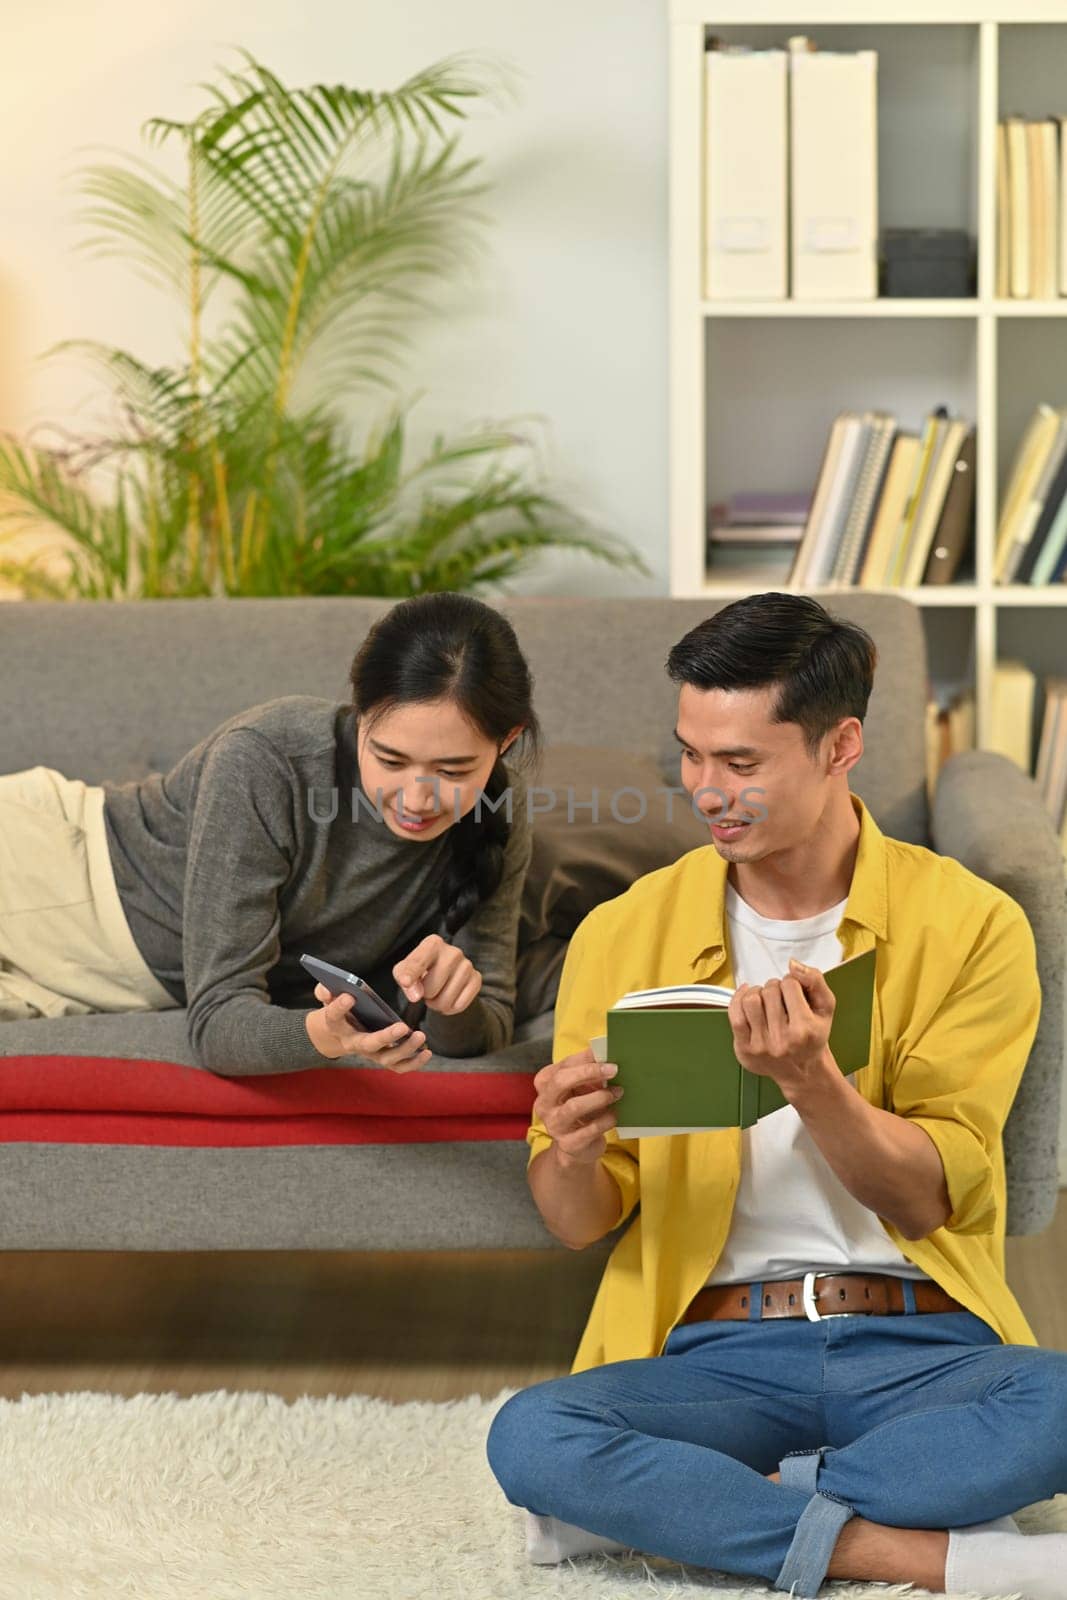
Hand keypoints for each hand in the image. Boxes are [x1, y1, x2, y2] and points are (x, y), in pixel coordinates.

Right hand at [306, 983, 431, 1072]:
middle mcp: (353, 1043)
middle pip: (367, 1044)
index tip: (349, 996)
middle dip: (385, 1037)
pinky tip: (427, 1052)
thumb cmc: (339, 1011)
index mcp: (336, 1026)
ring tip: (420, 1035)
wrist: (338, 1035)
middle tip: (402, 1026)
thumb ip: (325, 991)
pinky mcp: (383, 1059)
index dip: (339, 1007)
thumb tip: (329, 989)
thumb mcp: (328, 998)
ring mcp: (370, 1053)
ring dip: (405, 1049)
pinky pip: (399, 1066)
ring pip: (387, 1058)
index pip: (334, 1017)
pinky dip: (414, 1063)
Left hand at [393, 934, 482, 1015]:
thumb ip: (404, 977)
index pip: (419, 961)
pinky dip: (451, 1008)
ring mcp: (467, 965)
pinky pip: (459, 1005)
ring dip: (437, 1004)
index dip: (411, 974)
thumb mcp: (404, 970)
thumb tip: (416, 994)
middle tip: (427, 990)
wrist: (445, 973)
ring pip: (446, 999)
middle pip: (432, 986)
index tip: (405, 982)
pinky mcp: (476, 979)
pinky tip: (449, 999)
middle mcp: (453, 952)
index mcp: (433, 944)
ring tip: (437, 994)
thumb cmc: (420, 970)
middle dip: (426, 995)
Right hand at [532, 1046, 624, 1167]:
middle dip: (588, 1072)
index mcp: (545, 1084)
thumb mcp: (581, 1088)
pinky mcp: (569, 1143)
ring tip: (617, 1093)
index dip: (585, 1058)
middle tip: (613, 1070)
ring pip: (574, 1106)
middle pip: (560, 1081)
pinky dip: (606, 1119)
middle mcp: (544, 1103)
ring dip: (599, 1097)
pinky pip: (590, 1129)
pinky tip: (615, 1114)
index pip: (563, 1065)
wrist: (577, 1147)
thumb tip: (607, 1055)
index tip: (606, 1053)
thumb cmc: (581, 1109)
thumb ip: (589, 1071)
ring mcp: (555, 1125)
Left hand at [727, 958, 835, 1086]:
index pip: (789, 984)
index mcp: (805, 1030)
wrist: (802, 1071)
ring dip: (757, 992)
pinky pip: (734, 1014)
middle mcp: (782, 1040)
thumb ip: (815, 980)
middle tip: (781, 999)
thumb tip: (792, 964)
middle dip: (775, 988)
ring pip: (751, 999)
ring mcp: (761, 1045)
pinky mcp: (744, 1048)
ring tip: (765, 999)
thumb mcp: (825, 1007)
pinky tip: (747, 996)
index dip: (792, 983)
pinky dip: (738, 999)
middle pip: (770, 990)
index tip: (795, 994)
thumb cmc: (813, 1035)